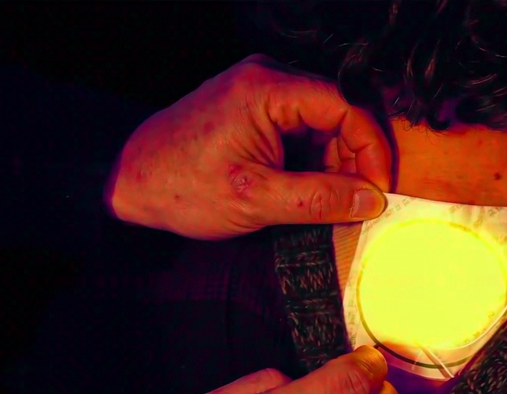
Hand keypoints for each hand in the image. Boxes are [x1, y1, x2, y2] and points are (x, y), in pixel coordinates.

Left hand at [106, 54, 391, 239]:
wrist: (129, 181)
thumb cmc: (183, 188)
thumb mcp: (257, 201)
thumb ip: (319, 199)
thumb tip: (372, 201)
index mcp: (267, 89)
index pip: (346, 105)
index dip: (370, 148)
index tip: (377, 190)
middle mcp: (266, 78)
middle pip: (337, 111)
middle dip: (351, 158)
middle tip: (352, 202)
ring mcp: (258, 90)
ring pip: (321, 121)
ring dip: (332, 162)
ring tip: (324, 201)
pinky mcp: (252, 107)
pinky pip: (299, 127)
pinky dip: (310, 159)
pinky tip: (303, 189)